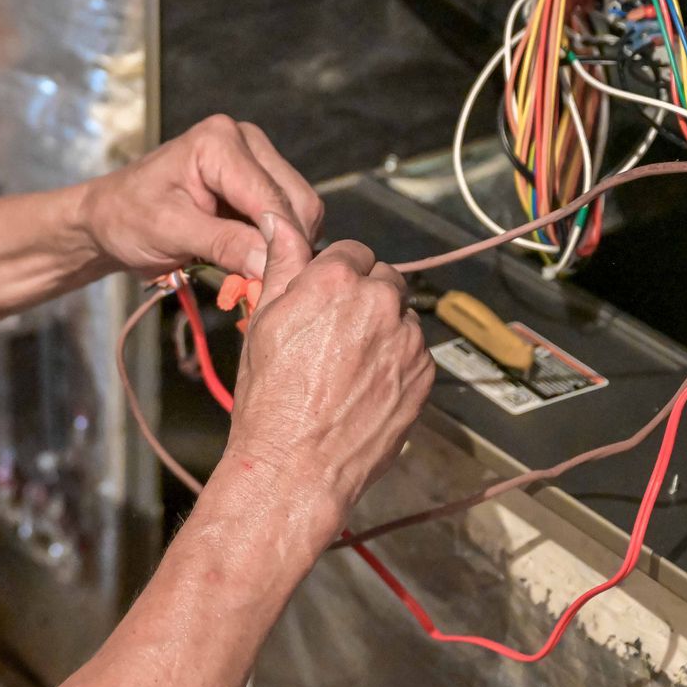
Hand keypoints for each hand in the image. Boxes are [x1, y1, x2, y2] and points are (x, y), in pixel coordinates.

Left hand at [80, 115, 323, 278]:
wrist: (108, 218)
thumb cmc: (127, 218)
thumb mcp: (169, 231)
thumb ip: (223, 243)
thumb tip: (270, 262)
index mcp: (219, 141)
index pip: (271, 196)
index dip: (281, 241)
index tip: (283, 282)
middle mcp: (244, 141)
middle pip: (297, 201)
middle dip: (287, 245)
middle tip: (271, 288)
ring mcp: (254, 160)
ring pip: (299, 211)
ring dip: (284, 247)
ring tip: (258, 278)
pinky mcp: (256, 183)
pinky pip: (285, 218)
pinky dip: (276, 245)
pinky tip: (254, 264)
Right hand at [224, 216, 433, 530]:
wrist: (297, 465)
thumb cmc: (270, 399)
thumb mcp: (263, 322)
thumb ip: (281, 264)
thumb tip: (280, 221)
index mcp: (334, 281)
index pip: (351, 250)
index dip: (335, 272)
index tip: (323, 295)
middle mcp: (379, 302)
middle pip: (383, 278)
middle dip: (363, 296)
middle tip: (334, 332)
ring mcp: (407, 340)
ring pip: (401, 316)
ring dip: (382, 329)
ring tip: (346, 365)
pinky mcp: (424, 374)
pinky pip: (414, 352)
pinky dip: (395, 361)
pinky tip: (364, 385)